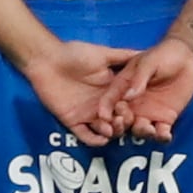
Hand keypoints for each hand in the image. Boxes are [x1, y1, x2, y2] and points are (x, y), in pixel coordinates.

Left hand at [16, 40, 136, 147]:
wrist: (46, 59)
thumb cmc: (74, 53)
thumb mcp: (103, 53)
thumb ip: (123, 57)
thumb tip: (146, 56)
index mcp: (112, 89)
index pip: (128, 103)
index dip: (132, 107)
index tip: (134, 106)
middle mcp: (102, 104)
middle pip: (120, 120)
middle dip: (124, 122)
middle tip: (122, 118)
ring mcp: (88, 114)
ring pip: (106, 130)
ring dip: (112, 131)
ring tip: (112, 127)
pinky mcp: (73, 121)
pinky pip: (86, 136)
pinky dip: (95, 140)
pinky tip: (102, 137)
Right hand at [105, 36, 192, 142]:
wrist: (186, 58)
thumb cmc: (163, 55)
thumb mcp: (148, 62)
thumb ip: (138, 79)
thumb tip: (128, 96)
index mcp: (124, 88)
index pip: (110, 100)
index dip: (105, 109)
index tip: (104, 117)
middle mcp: (133, 104)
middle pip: (121, 120)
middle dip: (121, 124)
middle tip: (126, 121)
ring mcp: (148, 113)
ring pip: (139, 129)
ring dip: (141, 132)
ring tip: (148, 129)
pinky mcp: (164, 119)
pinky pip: (161, 133)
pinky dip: (161, 137)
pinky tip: (164, 135)